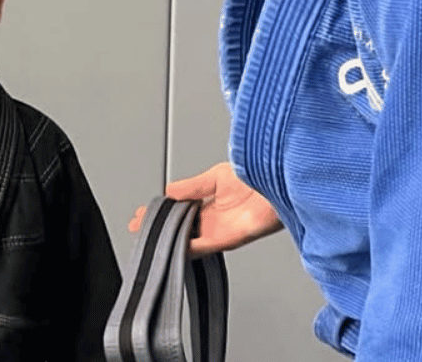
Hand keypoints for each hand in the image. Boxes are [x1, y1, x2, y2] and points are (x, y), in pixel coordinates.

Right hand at [129, 162, 283, 255]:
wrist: (283, 177)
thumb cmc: (261, 173)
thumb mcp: (216, 176)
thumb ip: (192, 187)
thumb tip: (168, 191)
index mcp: (213, 201)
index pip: (180, 211)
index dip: (161, 214)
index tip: (141, 216)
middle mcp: (218, 218)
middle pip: (181, 229)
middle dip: (159, 230)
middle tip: (138, 230)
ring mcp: (225, 229)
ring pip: (190, 240)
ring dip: (170, 240)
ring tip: (149, 239)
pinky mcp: (235, 236)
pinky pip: (208, 244)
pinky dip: (191, 246)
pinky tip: (176, 246)